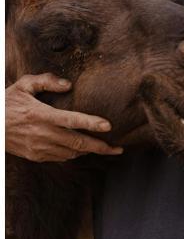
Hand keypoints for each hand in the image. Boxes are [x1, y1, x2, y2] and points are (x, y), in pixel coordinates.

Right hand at [6, 73, 123, 161]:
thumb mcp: (24, 85)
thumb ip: (46, 81)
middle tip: (118, 149)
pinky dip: (74, 154)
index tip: (109, 126)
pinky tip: (83, 150)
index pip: (72, 120)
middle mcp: (43, 134)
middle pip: (78, 143)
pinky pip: (60, 157)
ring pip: (71, 153)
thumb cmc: (7, 102)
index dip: (91, 123)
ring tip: (106, 149)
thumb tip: (68, 84)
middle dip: (100, 147)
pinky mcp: (35, 156)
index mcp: (42, 115)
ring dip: (89, 152)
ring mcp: (39, 148)